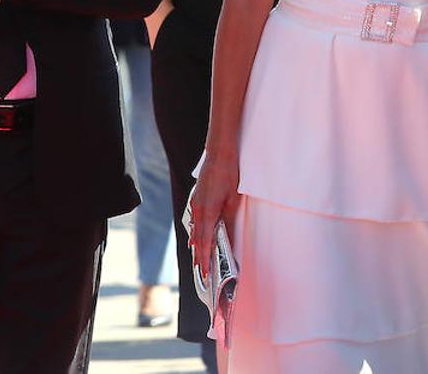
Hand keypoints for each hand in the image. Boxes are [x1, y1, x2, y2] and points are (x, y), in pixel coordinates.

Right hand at [188, 150, 240, 281]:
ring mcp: (195, 204)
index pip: (204, 242)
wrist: (220, 154)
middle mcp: (197, 210)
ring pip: (194, 231)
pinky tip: (197, 239)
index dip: (204, 259)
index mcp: (207, 212)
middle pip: (197, 239)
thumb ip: (228, 220)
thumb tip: (226, 238)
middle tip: (202, 274)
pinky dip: (196, 233)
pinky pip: (194, 221)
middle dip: (199, 257)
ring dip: (197, 246)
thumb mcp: (233, 200)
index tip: (205, 273)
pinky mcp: (196, 199)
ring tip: (200, 261)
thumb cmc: (229, 175)